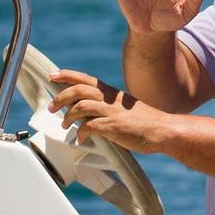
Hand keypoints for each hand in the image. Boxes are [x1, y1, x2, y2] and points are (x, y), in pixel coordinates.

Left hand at [47, 69, 169, 153]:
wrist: (163, 130)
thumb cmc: (145, 122)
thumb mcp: (125, 107)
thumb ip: (107, 107)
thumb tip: (89, 115)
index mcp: (112, 93)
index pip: (85, 79)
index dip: (67, 75)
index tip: (52, 75)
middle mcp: (110, 99)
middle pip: (78, 90)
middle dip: (60, 97)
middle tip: (51, 107)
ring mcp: (111, 112)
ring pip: (80, 106)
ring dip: (68, 116)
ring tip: (65, 125)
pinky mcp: (113, 126)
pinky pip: (88, 127)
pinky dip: (80, 133)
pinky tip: (81, 139)